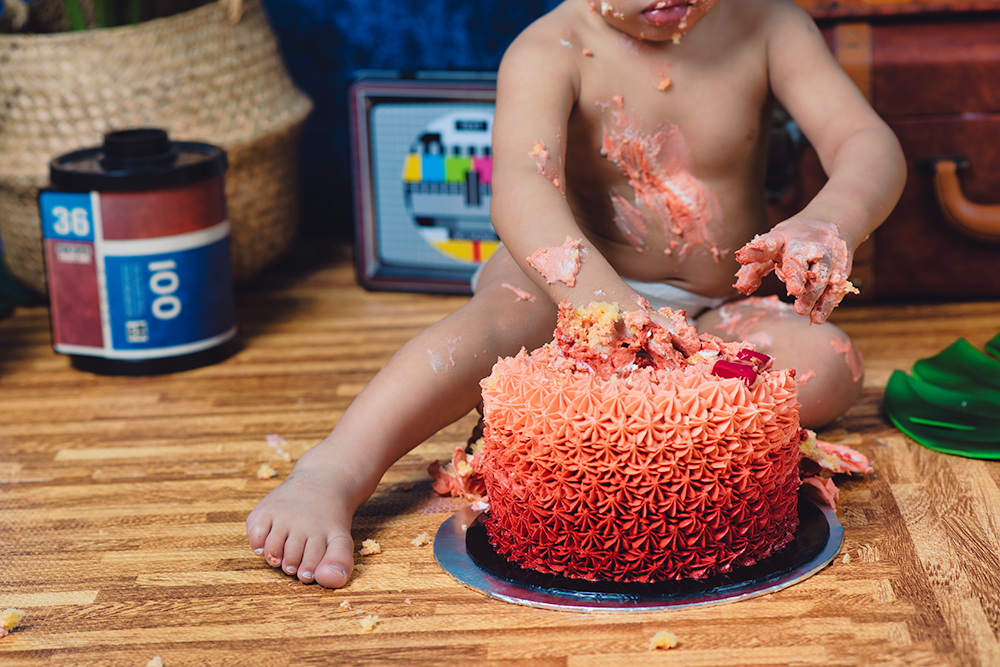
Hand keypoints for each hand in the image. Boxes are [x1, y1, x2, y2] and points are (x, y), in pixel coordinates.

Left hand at [734, 220, 857, 323]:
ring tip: (800, 310)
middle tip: (794, 291)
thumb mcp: (772, 249)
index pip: (769, 242)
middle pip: (800, 261)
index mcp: (783, 239)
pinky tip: (816, 317)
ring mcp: (825, 259)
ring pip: (821, 277)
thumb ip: (754, 269)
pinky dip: (826, 304)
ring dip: (812, 294)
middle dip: (797, 276)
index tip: (743, 257)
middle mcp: (806, 247)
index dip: (757, 249)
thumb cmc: (793, 243)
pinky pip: (834, 289)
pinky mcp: (840, 271)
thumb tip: (741, 290)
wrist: (832, 224)